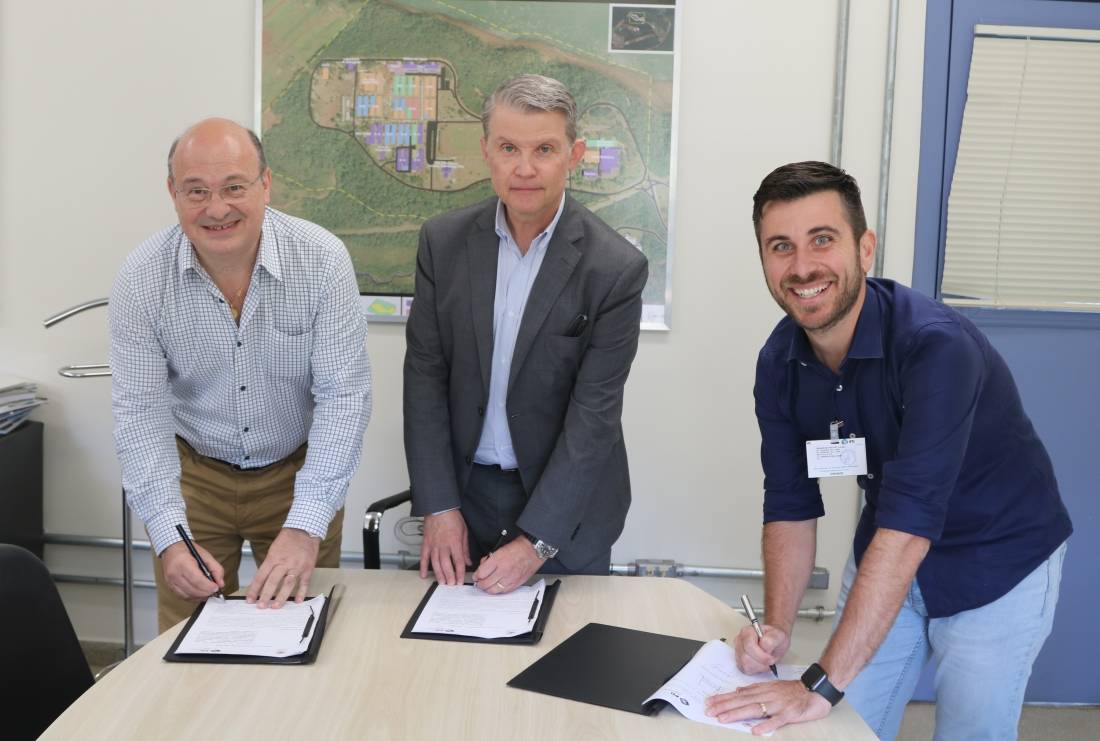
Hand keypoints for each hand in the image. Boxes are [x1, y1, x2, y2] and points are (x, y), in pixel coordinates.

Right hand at [161, 540, 224, 600]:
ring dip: (200, 597)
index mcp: (183, 563)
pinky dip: (193, 597)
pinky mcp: (170, 586)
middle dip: (206, 592)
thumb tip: (220, 583)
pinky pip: (182, 596)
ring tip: (208, 592)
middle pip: (192, 589)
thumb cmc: (188, 550)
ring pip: (187, 596)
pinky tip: (200, 594)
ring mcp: (170, 581)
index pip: (197, 580)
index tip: (216, 587)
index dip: (208, 586)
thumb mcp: (205, 555)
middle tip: (214, 590)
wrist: (171, 549)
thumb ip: (216, 569)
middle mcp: (174, 573)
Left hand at [246, 528, 319, 607]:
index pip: (261, 576)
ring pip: (288, 584)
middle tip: (261, 606)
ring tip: (275, 606)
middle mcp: (285, 563)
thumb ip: (269, 564)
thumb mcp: (273, 549)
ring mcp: (297, 566)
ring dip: (281, 597)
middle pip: (273, 582)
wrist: (304, 530)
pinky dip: (301, 593)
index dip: (254, 589)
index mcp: (274, 557)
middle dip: (266, 595)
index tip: (250, 599)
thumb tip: (263, 580)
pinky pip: (304, 583)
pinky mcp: (308, 568)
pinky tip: (297, 601)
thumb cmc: (287, 539)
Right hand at [419, 510, 471, 584]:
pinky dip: (423, 567)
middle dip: (449, 577)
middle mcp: (444, 546)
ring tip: (441, 582)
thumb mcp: (464, 532)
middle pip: (447, 565)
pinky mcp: (426, 543)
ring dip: (438, 574)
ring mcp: (433, 545)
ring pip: (435, 564)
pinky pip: (424, 557)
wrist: (439, 507)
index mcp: (455, 543)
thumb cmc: (452, 517)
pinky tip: (424, 575)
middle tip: (451, 585)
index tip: (460, 581)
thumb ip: (465, 548)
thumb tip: (468, 561)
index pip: (459, 562)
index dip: (460, 573)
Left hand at [473, 537, 543, 594]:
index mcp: (498, 559)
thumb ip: (490, 558)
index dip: (476, 576)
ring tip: (486, 586)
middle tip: (479, 582)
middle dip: (480, 584)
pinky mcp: (516, 583)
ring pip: (493, 590)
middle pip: (485, 584)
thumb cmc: (519, 547)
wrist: (534, 550)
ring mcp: (510, 578)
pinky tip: (496, 587)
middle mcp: (503, 570)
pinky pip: (503, 591)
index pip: (481, 573)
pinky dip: (498, 591)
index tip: (476, 576)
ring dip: (487, 589)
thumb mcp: (500, 547)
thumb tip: (483, 566)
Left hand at [705, 679, 831, 734]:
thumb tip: (738, 691)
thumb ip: (755, 689)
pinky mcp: (789, 714)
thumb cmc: (793, 690)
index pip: (739, 694)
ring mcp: (778, 704)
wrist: (815, 690)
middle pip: (743, 701)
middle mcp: (768, 695)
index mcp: (763, 689)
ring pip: (755, 709)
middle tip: (709, 710)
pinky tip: (755, 730)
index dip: (724, 698)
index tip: (710, 702)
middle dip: (724, 706)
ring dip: (737, 713)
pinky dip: (766, 724)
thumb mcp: (772, 686)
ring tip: (723, 718)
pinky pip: (776, 720)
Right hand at [734, 623, 789, 673]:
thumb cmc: (774, 639)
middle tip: (770, 660)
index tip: (771, 658)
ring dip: (759, 667)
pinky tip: (761, 665)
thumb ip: (772, 639)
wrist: (774, 643)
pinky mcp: (739, 661)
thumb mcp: (778, 636)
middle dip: (761, 663)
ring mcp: (738, 651)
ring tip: (766, 662)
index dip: (761, 655)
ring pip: (745, 666)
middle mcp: (740, 641)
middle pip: (745, 658)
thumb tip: (763, 645)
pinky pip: (745, 670)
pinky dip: (756, 670)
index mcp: (747, 631)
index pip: (749, 646)